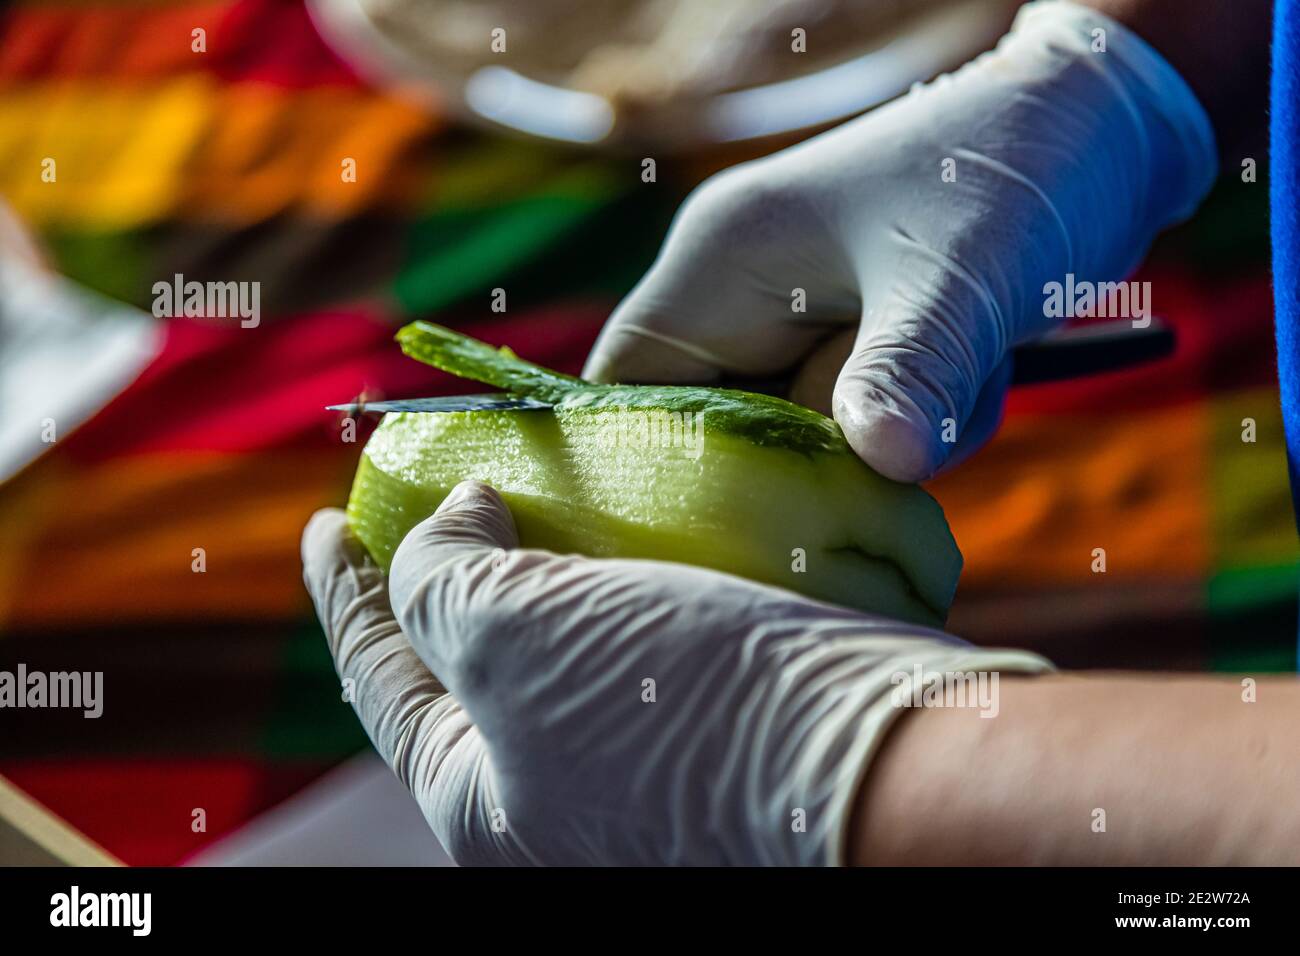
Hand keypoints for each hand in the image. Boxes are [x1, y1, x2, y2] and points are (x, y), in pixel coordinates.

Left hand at [302, 481, 1049, 865]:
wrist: (893, 762)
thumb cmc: (678, 712)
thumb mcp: (514, 640)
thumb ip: (441, 580)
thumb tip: (455, 521)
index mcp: (487, 804)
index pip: (383, 679)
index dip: (345, 592)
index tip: (324, 515)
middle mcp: (564, 798)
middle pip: (475, 663)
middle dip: (447, 569)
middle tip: (430, 484)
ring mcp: (648, 763)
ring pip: (574, 638)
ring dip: (548, 555)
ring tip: (528, 475)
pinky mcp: (724, 718)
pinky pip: (650, 627)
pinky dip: (628, 564)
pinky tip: (636, 506)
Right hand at [583, 0, 1215, 480]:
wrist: (1101, 128)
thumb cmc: (1015, 174)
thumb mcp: (961, 280)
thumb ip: (908, 373)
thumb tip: (883, 467)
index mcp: (720, 262)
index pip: (626, 392)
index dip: (657, 468)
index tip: (735, 525)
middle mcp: (738, 291)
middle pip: (722, 433)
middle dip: (817, 455)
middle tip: (906, 431)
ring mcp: (795, 318)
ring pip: (802, 437)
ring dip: (889, 434)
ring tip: (967, 370)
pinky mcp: (851, 339)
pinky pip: (857, 422)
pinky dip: (917, 422)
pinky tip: (976, 371)